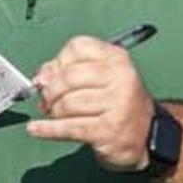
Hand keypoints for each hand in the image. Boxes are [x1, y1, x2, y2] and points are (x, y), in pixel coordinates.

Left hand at [27, 35, 153, 171]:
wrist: (146, 135)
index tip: (51, 74)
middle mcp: (120, 77)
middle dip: (50, 90)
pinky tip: (35, 129)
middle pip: (69, 77)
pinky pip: (69, 128)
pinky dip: (47, 129)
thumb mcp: (102, 78)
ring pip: (67, 104)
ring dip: (52, 111)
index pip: (78, 47)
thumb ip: (70, 71)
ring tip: (52, 114)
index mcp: (117, 58)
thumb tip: (41, 77)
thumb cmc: (118, 103)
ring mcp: (117, 104)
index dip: (59, 61)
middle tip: (46, 99)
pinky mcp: (108, 130)